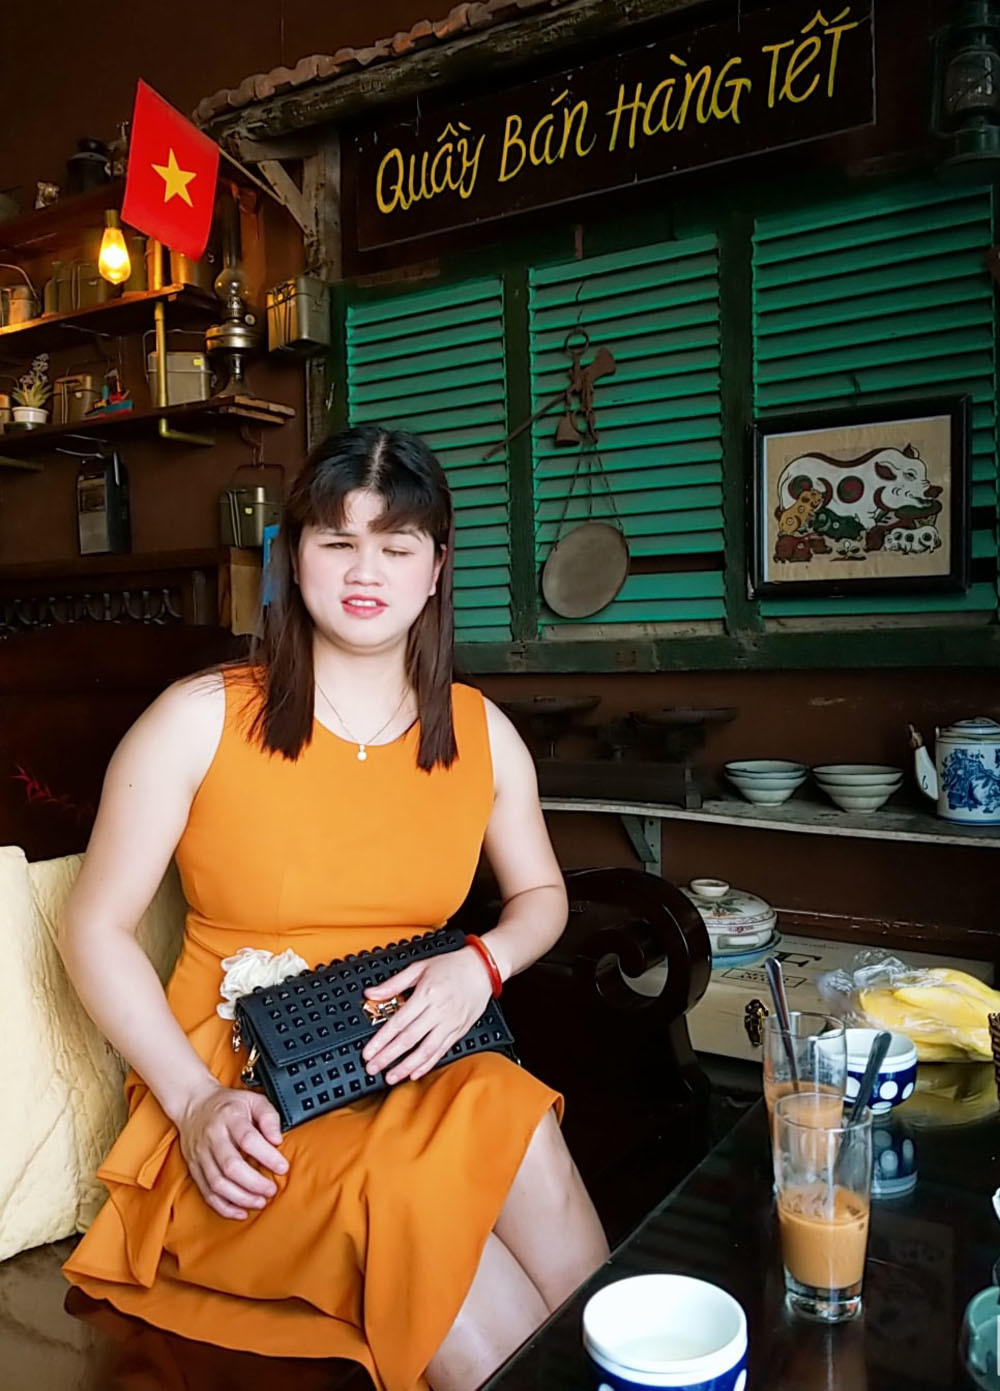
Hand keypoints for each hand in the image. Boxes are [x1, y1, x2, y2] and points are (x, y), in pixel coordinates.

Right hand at [176, 1082, 287, 1219]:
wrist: (193, 1104)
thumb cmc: (228, 1104)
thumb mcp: (253, 1100)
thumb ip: (269, 1117)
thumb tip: (277, 1139)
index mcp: (229, 1117)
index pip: (248, 1139)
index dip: (267, 1156)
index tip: (283, 1167)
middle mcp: (212, 1137)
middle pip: (231, 1166)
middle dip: (254, 1183)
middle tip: (271, 1189)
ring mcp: (201, 1154)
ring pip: (217, 1183)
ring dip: (240, 1198)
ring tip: (260, 1202)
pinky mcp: (194, 1168)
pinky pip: (206, 1193)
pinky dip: (223, 1207)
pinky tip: (240, 1211)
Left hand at [361, 947, 491, 1085]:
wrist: (482, 969)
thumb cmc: (451, 966)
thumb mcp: (419, 967)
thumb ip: (394, 983)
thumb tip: (371, 994)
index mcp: (426, 993)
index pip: (398, 1022)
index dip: (381, 1040)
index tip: (368, 1052)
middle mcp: (439, 1010)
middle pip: (409, 1039)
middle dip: (388, 1056)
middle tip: (373, 1068)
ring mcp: (450, 1023)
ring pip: (426, 1050)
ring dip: (406, 1066)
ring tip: (391, 1077)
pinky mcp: (458, 1031)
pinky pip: (441, 1051)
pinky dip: (427, 1064)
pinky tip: (415, 1073)